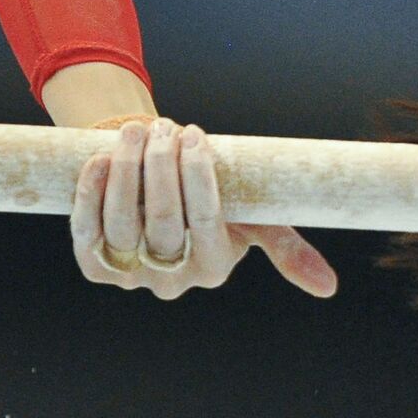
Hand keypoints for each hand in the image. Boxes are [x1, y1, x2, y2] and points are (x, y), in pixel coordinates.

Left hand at [70, 117, 337, 298]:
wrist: (161, 191)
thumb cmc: (216, 197)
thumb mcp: (254, 219)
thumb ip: (286, 249)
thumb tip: (330, 288)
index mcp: (215, 266)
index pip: (207, 219)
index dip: (198, 175)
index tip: (197, 134)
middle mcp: (172, 279)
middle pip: (163, 219)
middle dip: (161, 165)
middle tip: (165, 129)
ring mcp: (130, 275)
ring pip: (122, 223)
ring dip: (126, 170)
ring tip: (135, 132)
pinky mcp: (96, 266)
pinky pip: (86, 232)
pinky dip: (90, 194)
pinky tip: (101, 160)